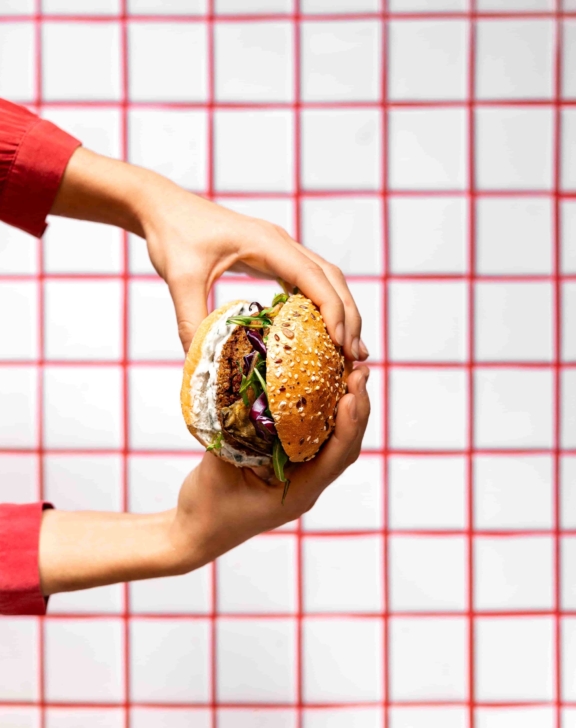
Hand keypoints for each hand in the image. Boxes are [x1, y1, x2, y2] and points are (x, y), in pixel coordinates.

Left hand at [139, 186, 367, 361]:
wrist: (163, 207)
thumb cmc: (172, 234)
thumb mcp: (180, 279)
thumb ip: (191, 321)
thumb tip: (201, 364)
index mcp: (267, 243)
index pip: (313, 276)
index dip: (332, 310)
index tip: (341, 343)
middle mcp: (281, 243)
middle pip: (331, 278)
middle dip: (348, 315)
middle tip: (354, 355)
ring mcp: (279, 248)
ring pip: (325, 278)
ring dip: (341, 310)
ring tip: (349, 347)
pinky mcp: (272, 256)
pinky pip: (307, 280)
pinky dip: (321, 304)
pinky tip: (323, 329)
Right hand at [168, 366, 370, 569]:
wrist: (195, 533)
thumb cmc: (205, 508)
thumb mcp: (216, 468)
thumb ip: (234, 434)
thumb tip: (244, 393)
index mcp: (296, 494)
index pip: (335, 459)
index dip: (348, 425)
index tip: (352, 394)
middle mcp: (306, 487)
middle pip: (344, 448)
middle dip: (356, 409)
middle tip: (359, 371)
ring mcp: (301, 479)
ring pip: (335, 444)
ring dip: (346, 411)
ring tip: (351, 374)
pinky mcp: (290, 469)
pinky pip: (315, 441)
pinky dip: (324, 415)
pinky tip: (322, 389)